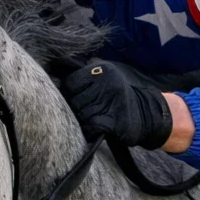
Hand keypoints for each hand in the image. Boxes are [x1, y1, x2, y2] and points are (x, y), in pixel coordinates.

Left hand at [58, 58, 174, 148]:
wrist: (146, 114)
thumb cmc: (117, 98)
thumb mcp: (104, 79)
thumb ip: (84, 78)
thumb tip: (53, 80)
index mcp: (101, 69)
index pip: (70, 83)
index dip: (69, 94)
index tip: (77, 100)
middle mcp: (106, 83)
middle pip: (74, 100)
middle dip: (76, 109)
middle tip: (88, 112)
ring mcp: (111, 101)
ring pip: (81, 115)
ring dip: (83, 121)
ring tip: (94, 119)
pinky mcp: (114, 120)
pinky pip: (90, 126)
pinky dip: (90, 130)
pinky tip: (97, 128)